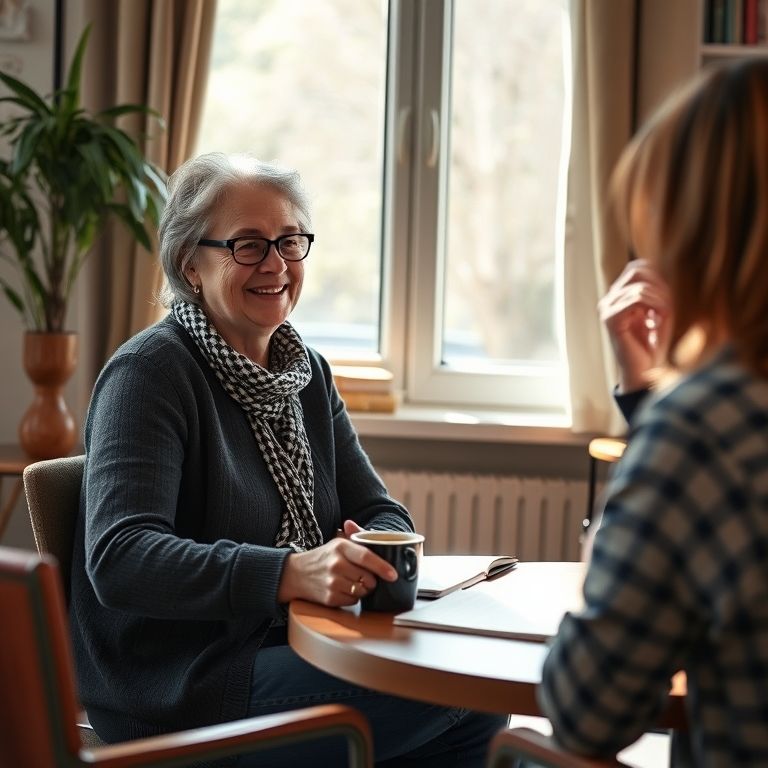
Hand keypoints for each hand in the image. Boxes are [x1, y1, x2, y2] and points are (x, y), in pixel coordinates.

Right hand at [277, 527, 397, 606]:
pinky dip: (353, 597)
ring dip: (363, 589)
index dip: (382, 567)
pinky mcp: (330, 598)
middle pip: (369, 578)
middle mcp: (336, 564)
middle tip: (364, 575)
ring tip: (352, 581)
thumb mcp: (338, 542)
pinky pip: (353, 601)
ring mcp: (332, 583)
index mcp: (341, 547)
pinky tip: (344, 589)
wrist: (296, 573)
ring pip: (363, 591)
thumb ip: (355, 535)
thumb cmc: (323, 557)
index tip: (393, 574)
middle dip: (372, 579)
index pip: (366, 557)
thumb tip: (363, 527)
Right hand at [598, 259, 671, 392]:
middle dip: (659, 286)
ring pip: (640, 287)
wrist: (643, 372)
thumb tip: (654, 269)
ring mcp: (607, 308)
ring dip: (660, 301)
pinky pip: (637, 299)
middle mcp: (608, 300)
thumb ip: (657, 291)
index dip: (658, 278)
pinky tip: (658, 321)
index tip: (666, 300)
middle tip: (666, 308)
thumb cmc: (651, 345)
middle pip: (637, 271)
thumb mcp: (659, 312)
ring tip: (663, 318)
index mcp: (617, 297)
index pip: (637, 267)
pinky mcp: (610, 318)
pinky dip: (655, 307)